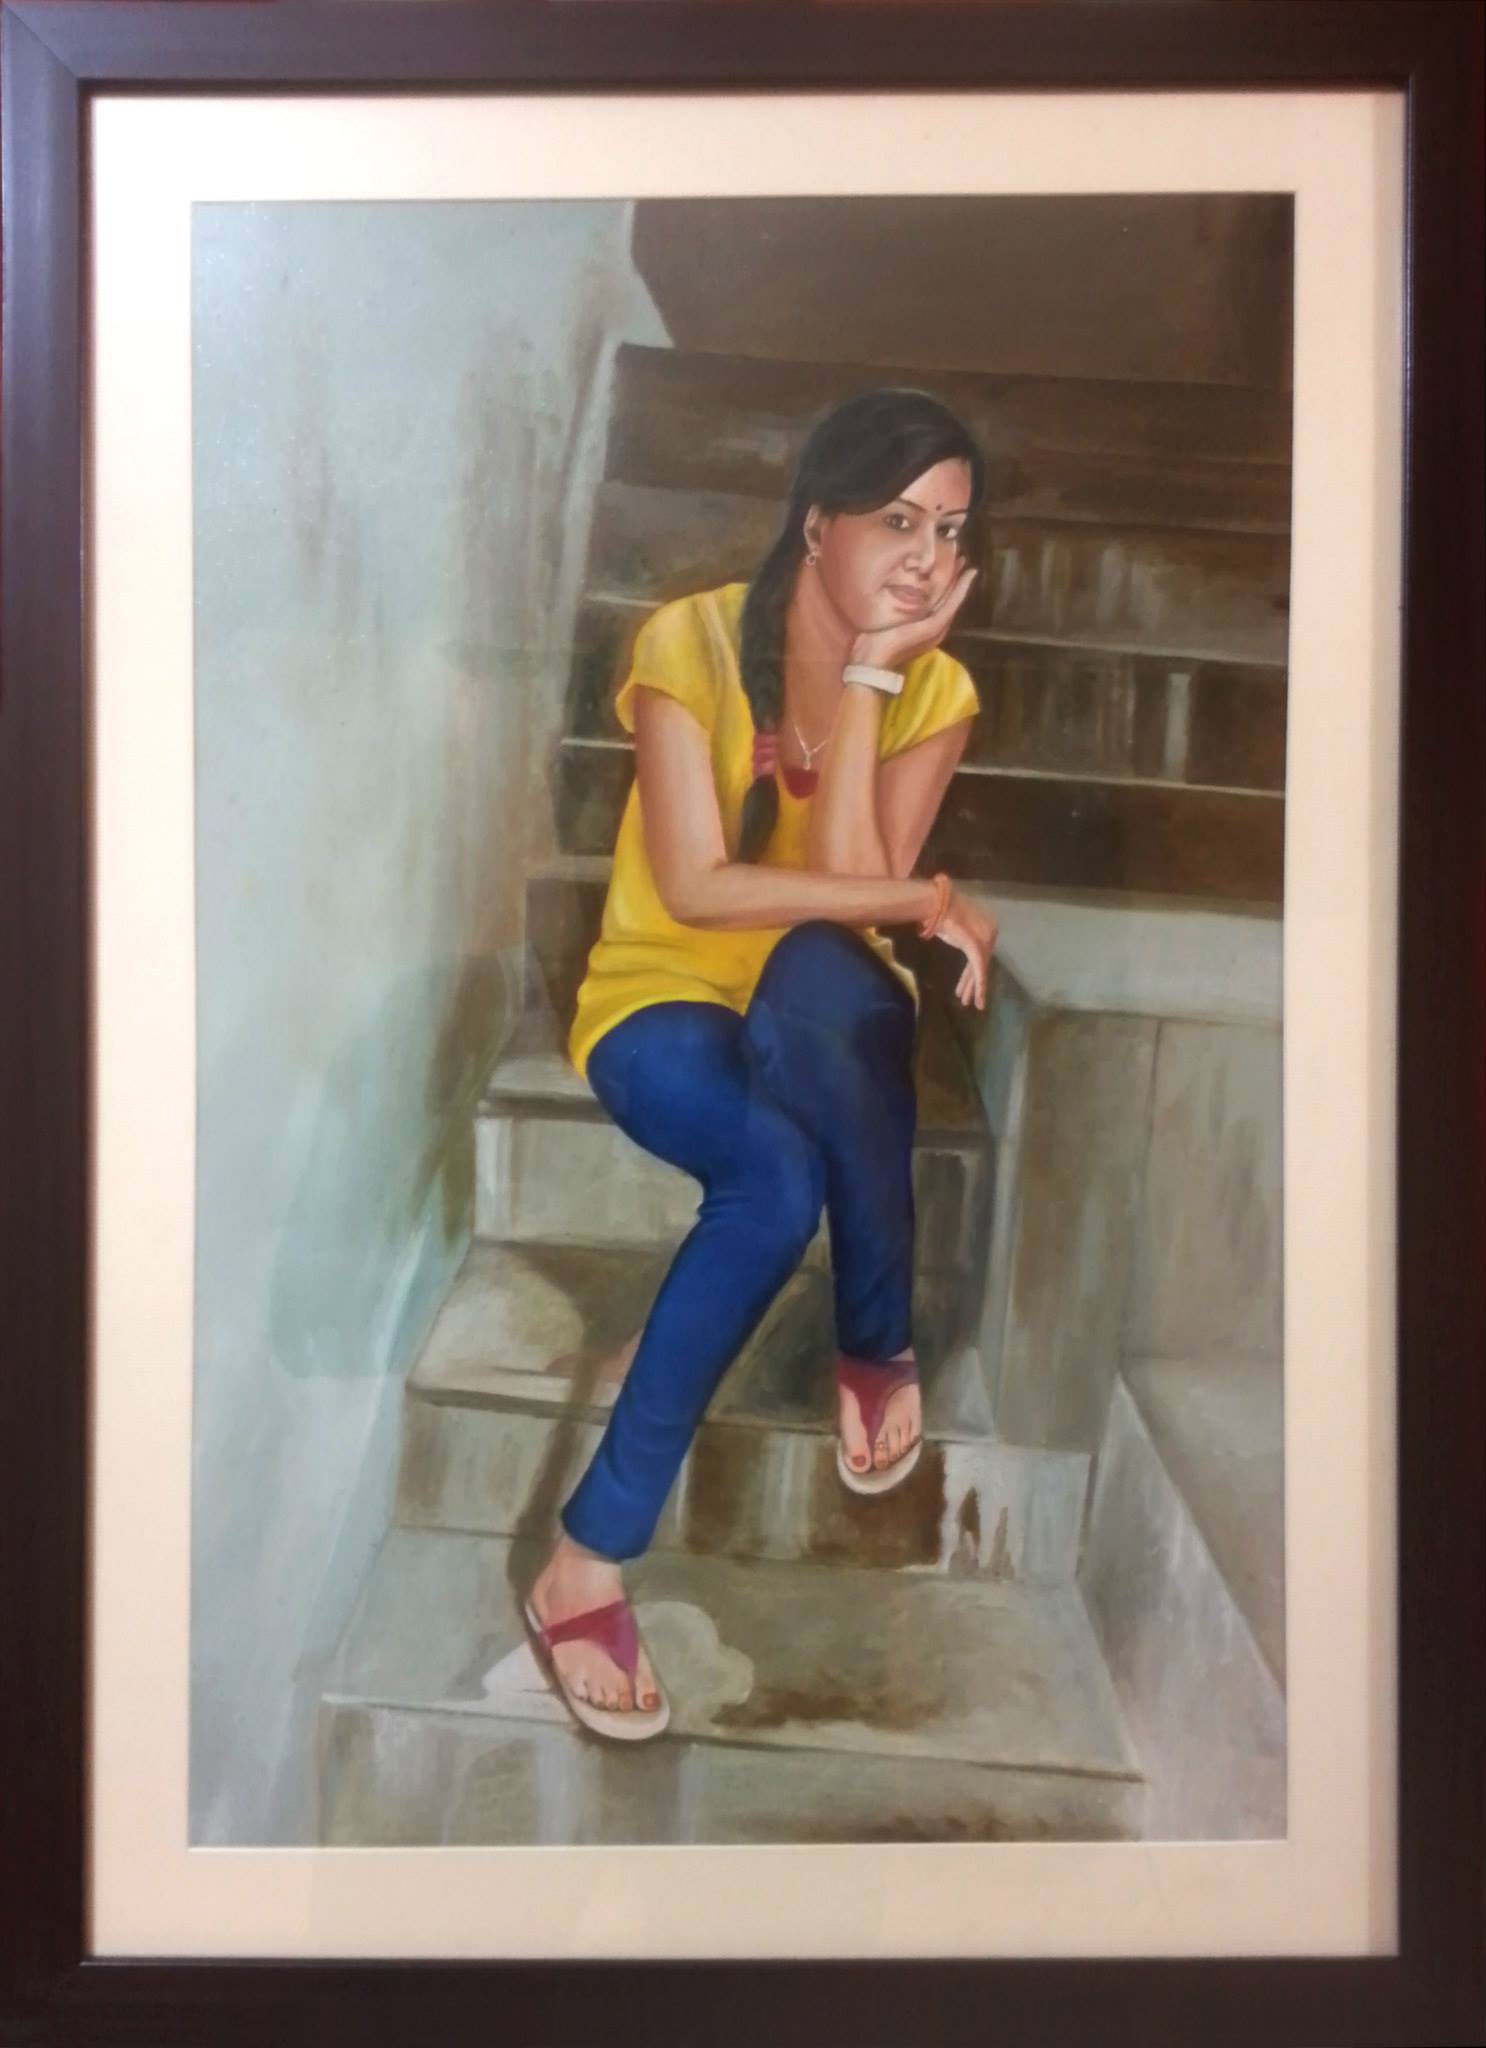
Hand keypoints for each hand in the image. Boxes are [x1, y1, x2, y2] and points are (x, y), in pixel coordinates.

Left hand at [848, 561, 978, 675]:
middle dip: (956, 581)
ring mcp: (935, 629)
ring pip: (953, 601)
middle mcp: (934, 630)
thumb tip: (891, 593)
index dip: (945, 586)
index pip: (938, 604)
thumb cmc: (870, 643)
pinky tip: (967, 576)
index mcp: (923, 630)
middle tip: (962, 561)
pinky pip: (951, 605)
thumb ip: (895, 611)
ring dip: (962, 582)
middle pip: (948, 601)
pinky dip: (960, 590)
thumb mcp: (886, 622)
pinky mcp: (933, 627)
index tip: (948, 568)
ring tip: (968, 566)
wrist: (869, 661)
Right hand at [936, 888, 997, 1009]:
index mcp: (987, 928)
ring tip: (972, 1004)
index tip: (963, 987)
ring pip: (980, 970)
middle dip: (971, 983)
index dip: (971, 974)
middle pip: (980, 964)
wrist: (937, 903)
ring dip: (973, 988)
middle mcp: (990, 934)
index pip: (980, 956)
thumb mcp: (956, 925)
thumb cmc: (941, 911)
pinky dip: (979, 985)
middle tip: (967, 1000)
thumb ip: (962, 933)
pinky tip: (978, 998)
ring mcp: (985, 941)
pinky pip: (978, 970)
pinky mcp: (976, 947)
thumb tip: (958, 937)